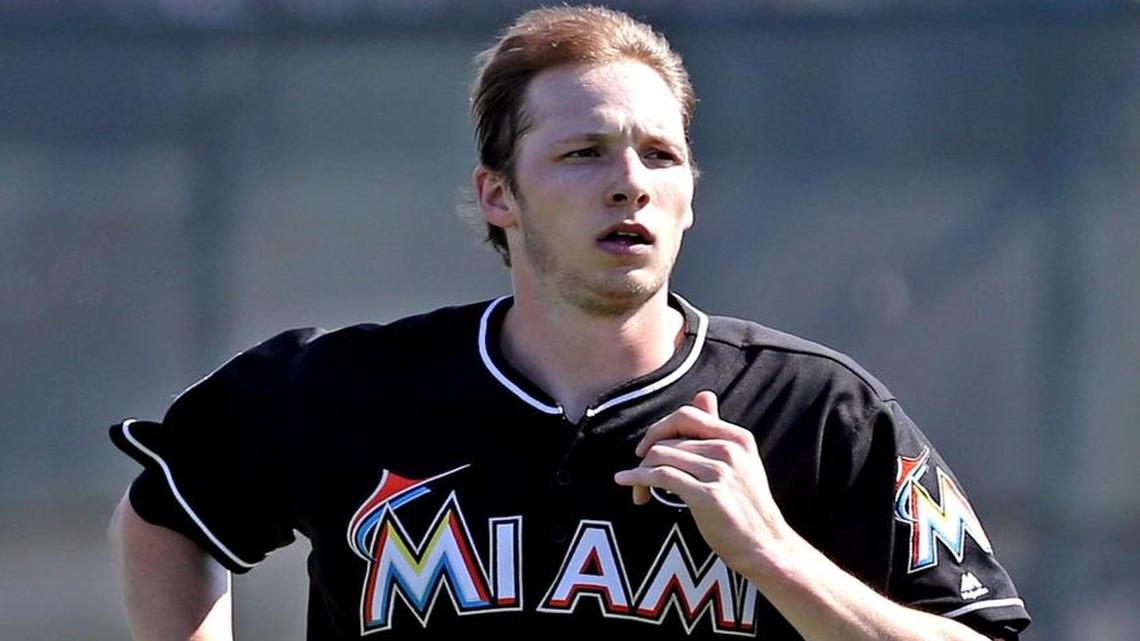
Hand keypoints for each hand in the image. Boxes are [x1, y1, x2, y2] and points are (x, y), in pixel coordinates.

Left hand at [613, 391, 793, 575]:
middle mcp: (730, 449)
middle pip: (668, 438)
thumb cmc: (747, 506)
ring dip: (641, 473)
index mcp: (737, 438)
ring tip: (639, 492)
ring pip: (660, 456)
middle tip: (639, 473)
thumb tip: (703, 395)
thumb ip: (717, 430)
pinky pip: (661, 476)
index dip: (660, 428)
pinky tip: (627, 483)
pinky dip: (637, 478)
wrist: (765, 546)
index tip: (647, 447)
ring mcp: (720, 472)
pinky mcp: (709, 495)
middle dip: (645, 454)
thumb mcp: (739, 462)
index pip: (686, 415)